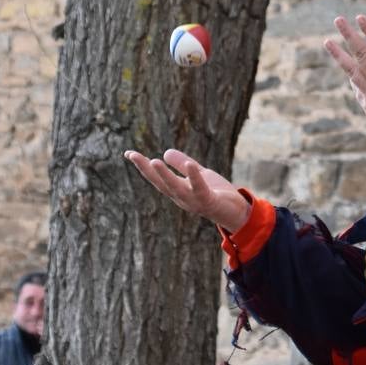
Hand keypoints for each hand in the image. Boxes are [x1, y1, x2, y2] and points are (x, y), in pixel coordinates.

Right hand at [124, 148, 250, 232]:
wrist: (237, 212)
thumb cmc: (217, 194)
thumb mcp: (199, 174)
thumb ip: (183, 165)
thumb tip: (164, 152)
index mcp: (177, 191)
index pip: (156, 178)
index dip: (143, 166)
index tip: (128, 153)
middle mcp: (181, 198)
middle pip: (160, 184)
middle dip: (146, 170)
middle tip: (132, 155)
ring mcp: (194, 201)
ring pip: (176, 188)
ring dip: (164, 176)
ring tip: (153, 161)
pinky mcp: (208, 201)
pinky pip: (200, 189)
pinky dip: (194, 178)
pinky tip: (190, 165)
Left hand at [323, 15, 365, 153]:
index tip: (360, 18)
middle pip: (361, 53)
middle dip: (349, 35)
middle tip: (339, 20)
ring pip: (351, 68)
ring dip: (338, 53)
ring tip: (327, 41)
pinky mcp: (365, 103)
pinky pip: (354, 84)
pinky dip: (350, 73)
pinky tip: (345, 64)